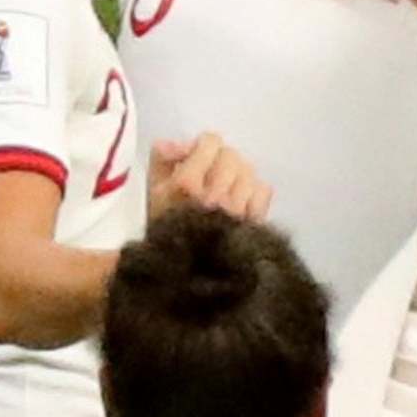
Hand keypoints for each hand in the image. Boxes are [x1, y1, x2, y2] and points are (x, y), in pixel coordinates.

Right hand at [148, 133, 271, 221]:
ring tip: (225, 190)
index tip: (197, 159)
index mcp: (186, 185)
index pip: (211, 142)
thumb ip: (162, 159)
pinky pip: (263, 189)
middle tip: (210, 175)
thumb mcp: (153, 191)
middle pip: (232, 155)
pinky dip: (253, 191)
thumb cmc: (165, 229)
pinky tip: (239, 202)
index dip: (204, 146)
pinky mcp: (253, 223)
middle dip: (220, 161)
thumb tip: (176, 143)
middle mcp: (214, 195)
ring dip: (237, 176)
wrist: (183, 273)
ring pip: (249, 171)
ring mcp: (236, 211)